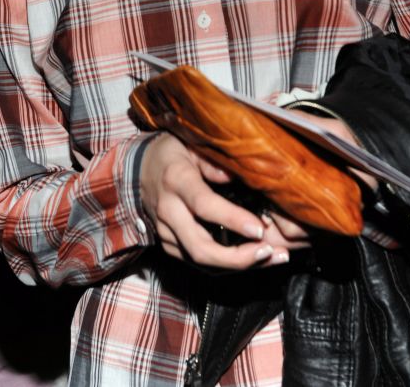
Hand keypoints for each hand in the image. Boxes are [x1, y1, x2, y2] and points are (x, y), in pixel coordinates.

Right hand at [140, 133, 288, 269]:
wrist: (138, 170)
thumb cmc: (172, 153)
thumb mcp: (191, 144)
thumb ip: (213, 161)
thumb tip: (235, 175)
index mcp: (176, 180)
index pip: (204, 205)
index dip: (232, 219)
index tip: (259, 228)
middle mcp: (168, 211)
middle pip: (200, 247)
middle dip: (237, 257)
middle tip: (269, 252)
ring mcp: (166, 232)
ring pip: (200, 261)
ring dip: (237, 266)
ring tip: (271, 259)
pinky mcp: (169, 246)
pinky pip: (197, 264)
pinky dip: (225, 266)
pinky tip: (251, 260)